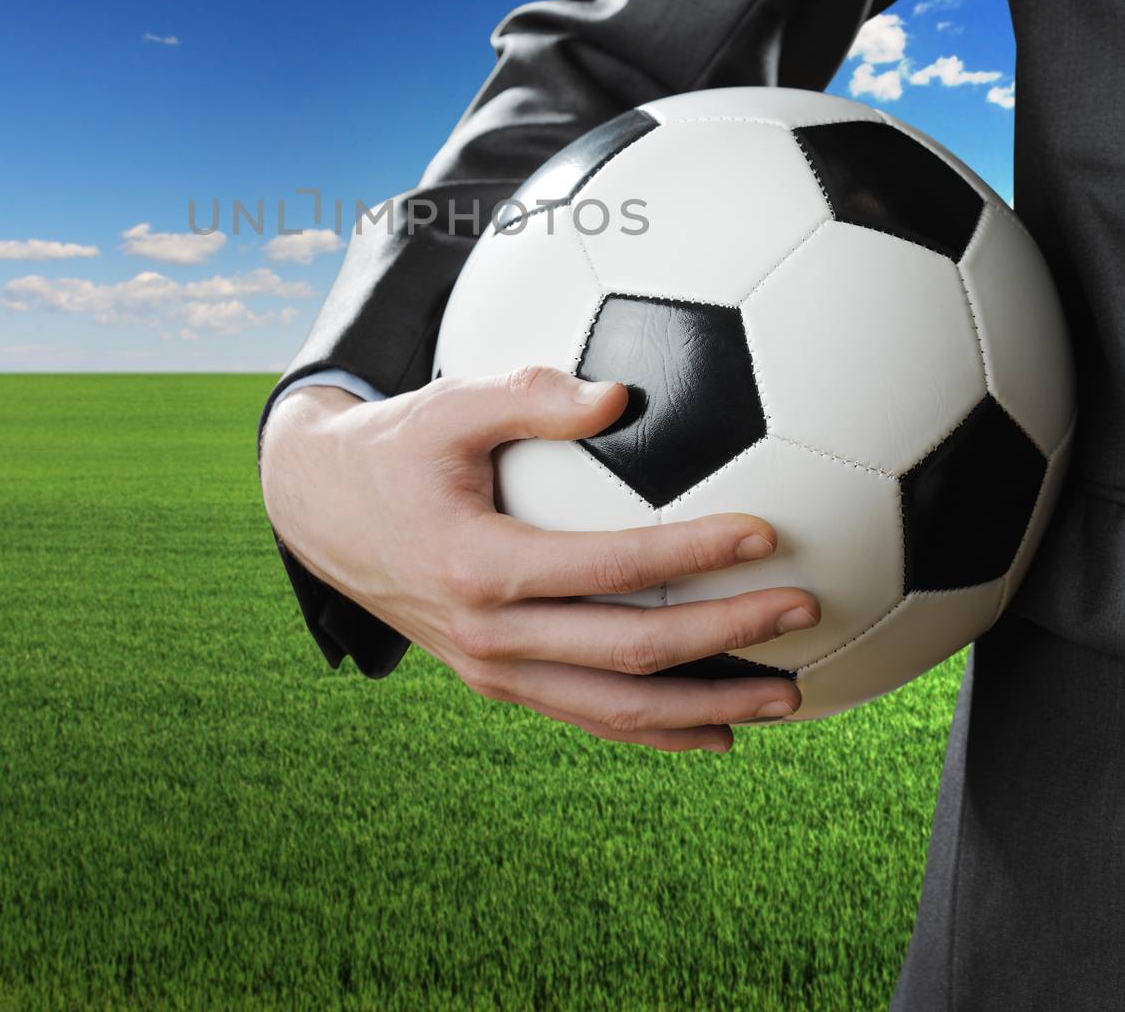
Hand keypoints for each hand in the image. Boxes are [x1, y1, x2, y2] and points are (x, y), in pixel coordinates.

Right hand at [260, 367, 820, 752]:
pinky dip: (656, 732)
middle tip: (802, 614)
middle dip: (725, 639)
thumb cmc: (395, 447)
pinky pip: (586, 717)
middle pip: (629, 653)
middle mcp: (488, 635)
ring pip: (615, 709)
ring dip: (707, 707)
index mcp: (479, 565)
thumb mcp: (448, 404)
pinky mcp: (495, 683)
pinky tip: (717, 729)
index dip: (691, 552)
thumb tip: (622, 394)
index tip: (764, 534)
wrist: (322, 514)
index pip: (609, 567)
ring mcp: (491, 671)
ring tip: (787, 695)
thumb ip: (529, 393)